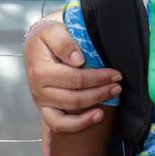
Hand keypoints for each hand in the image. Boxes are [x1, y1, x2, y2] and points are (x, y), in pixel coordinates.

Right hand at [24, 17, 121, 134]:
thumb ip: (64, 43)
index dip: (98, 78)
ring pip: (70, 111)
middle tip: (118, 84)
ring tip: (112, 95)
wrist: (36, 44)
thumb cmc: (48, 37)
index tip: (116, 74)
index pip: (75, 79)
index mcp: (40, 70)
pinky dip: (79, 124)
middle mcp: (38, 89)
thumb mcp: (52, 30)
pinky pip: (59, 125)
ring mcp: (41, 101)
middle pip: (75, 97)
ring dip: (95, 104)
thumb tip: (78, 61)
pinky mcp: (45, 109)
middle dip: (101, 92)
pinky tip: (98, 116)